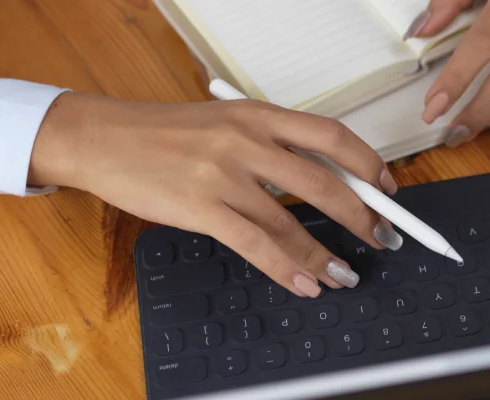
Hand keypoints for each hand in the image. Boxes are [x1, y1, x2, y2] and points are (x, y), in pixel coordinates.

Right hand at [28, 92, 402, 297]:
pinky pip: (255, 243)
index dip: (368, 164)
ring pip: (290, 221)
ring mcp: (222, 173)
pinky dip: (286, 267)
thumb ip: (270, 145)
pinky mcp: (200, 206)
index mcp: (257, 114)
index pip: (331, 136)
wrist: (101, 138)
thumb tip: (325, 180)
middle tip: (381, 237)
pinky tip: (305, 282)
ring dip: (325, 254)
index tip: (388, 188)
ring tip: (345, 274)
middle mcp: (246, 139)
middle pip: (322, 181)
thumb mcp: (224, 123)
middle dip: (361, 215)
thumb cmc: (163, 135)